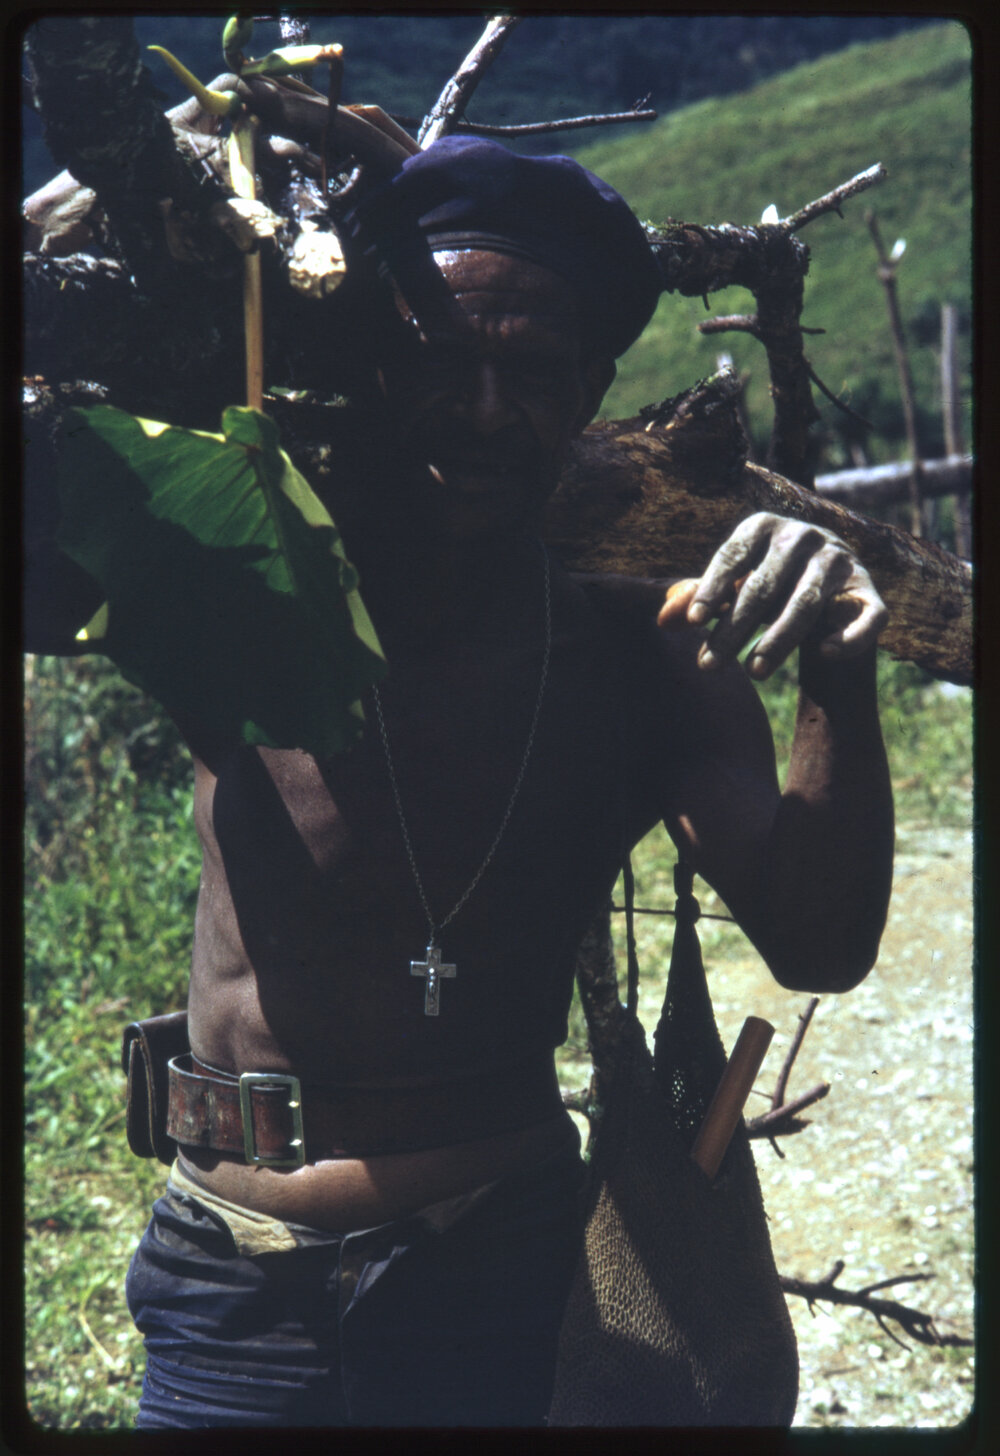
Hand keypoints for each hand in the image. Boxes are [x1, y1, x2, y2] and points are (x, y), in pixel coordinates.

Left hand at [658, 512, 887, 678]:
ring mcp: (841, 561)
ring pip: (807, 603)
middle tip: (708, 666)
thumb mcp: (730, 588)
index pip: (732, 556)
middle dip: (734, 629)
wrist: (827, 589)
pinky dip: (848, 636)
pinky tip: (824, 655)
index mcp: (764, 526)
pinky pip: (866, 616)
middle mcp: (805, 536)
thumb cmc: (765, 585)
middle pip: (764, 585)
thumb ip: (696, 600)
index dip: (711, 588)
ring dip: (778, 640)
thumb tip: (662, 621)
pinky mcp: (869, 592)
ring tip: (753, 672)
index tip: (693, 623)